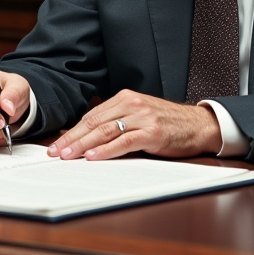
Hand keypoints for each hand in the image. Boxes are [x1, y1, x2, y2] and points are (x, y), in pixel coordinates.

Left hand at [48, 90, 221, 160]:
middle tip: (55, 152)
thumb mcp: (139, 115)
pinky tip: (93, 157)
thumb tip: (88, 139)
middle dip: (72, 139)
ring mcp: (142, 117)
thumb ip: (117, 122)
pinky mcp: (152, 132)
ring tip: (68, 156)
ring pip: (105, 131)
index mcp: (125, 98)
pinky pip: (124, 142)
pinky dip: (106, 150)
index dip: (72, 131)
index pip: (91, 116)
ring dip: (83, 145)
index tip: (57, 144)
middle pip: (93, 123)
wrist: (199, 124)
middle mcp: (131, 104)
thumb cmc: (168, 123)